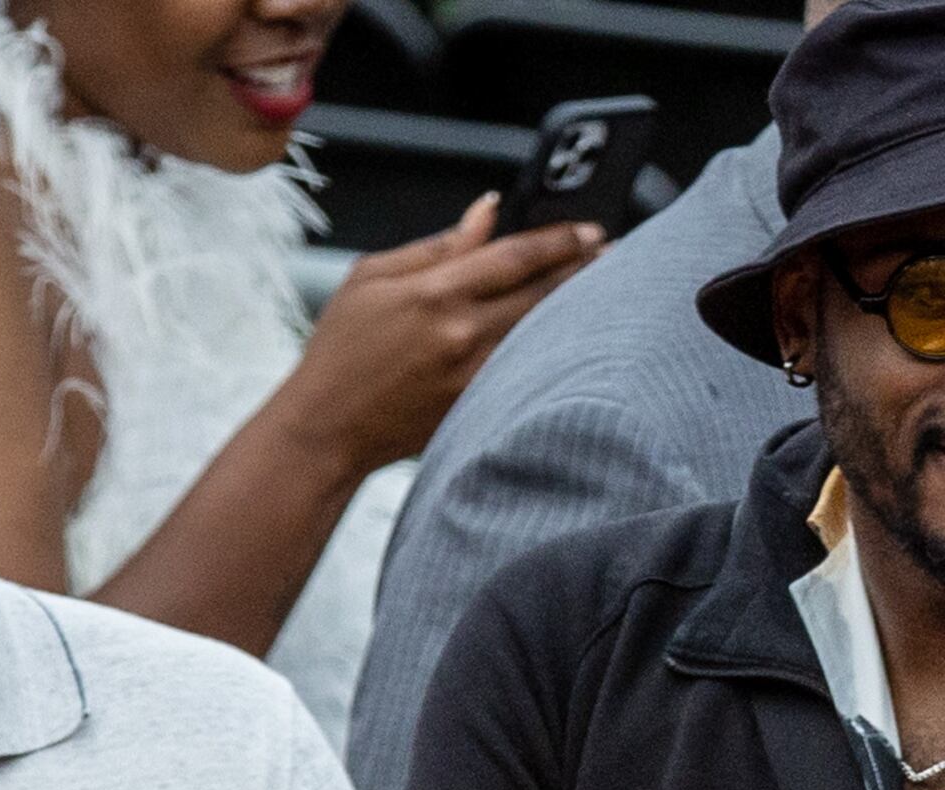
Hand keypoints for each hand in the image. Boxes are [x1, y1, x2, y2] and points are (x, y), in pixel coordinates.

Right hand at [287, 195, 602, 472]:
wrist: (330, 425)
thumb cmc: (343, 347)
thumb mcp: (373, 278)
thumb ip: (438, 246)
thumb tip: (488, 210)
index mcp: (433, 293)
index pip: (515, 257)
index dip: (560, 241)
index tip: (591, 231)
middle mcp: (463, 334)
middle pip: (544, 294)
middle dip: (584, 269)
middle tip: (614, 253)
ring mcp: (478, 375)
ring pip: (546, 334)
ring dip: (581, 309)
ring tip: (609, 287)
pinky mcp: (484, 406)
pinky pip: (532, 370)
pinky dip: (558, 349)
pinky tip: (579, 335)